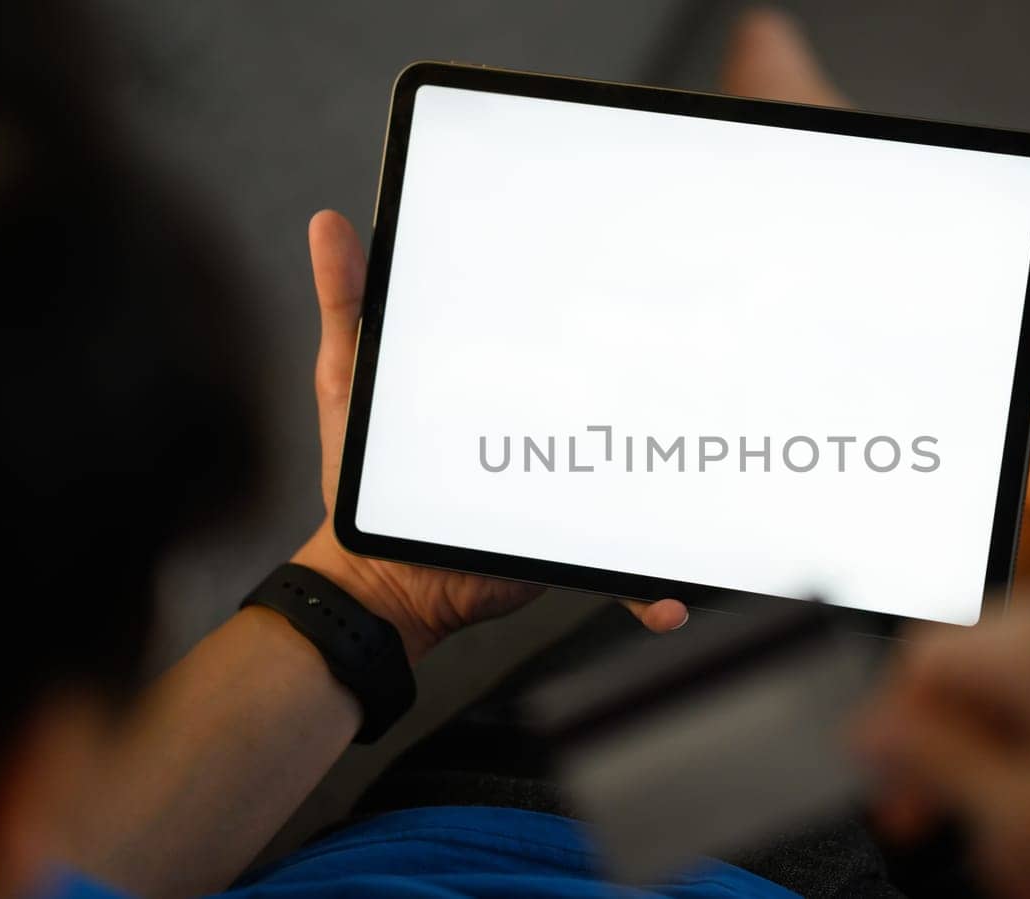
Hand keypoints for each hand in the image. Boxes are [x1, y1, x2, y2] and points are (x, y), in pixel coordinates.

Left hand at [291, 210, 687, 662]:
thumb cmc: (361, 482)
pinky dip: (644, 589)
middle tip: (692, 364)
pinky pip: (617, 569)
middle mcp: (545, 433)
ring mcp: (564, 490)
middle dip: (656, 392)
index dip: (595, 307)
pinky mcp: (568, 544)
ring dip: (670, 488)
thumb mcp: (347, 383)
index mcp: (507, 386)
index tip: (628, 271)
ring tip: (700, 477)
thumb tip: (330, 224)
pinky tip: (664, 603)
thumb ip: (347, 305)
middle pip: (612, 405)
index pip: (560, 338)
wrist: (381, 582)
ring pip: (632, 482)